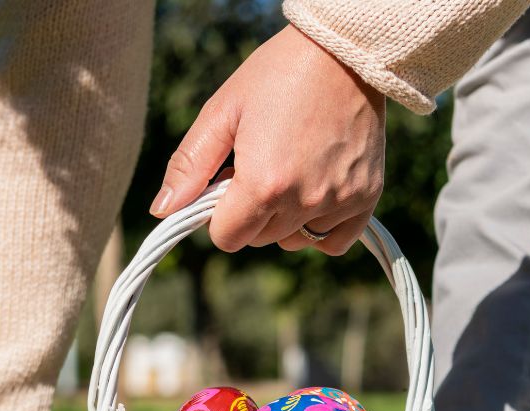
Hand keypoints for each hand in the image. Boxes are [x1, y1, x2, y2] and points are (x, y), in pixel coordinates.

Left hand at [151, 25, 385, 255]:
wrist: (345, 51)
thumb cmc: (277, 75)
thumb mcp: (221, 113)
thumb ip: (189, 167)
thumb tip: (162, 212)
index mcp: (263, 184)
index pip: (226, 238)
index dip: (219, 214)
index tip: (229, 183)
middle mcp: (304, 200)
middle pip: (258, 239)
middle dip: (249, 213)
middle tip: (260, 166)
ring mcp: (340, 201)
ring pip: (293, 241)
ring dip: (283, 220)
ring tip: (289, 172)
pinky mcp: (367, 196)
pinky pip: (333, 240)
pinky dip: (320, 227)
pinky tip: (314, 194)